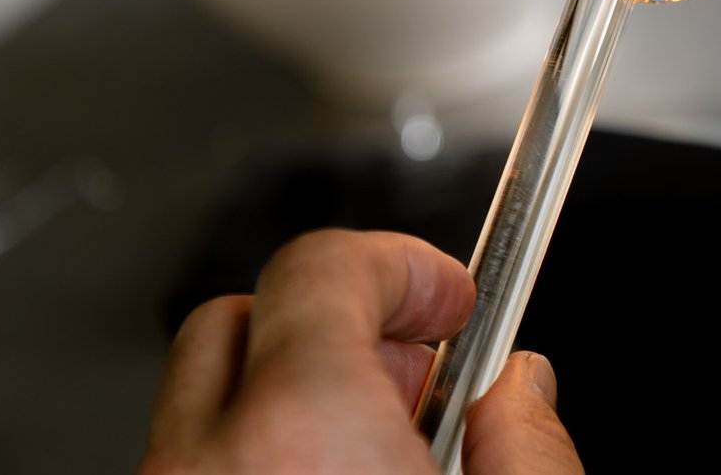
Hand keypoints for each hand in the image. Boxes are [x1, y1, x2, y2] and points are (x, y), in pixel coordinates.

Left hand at [138, 230, 583, 474]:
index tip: (447, 296)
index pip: (321, 268)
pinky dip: (249, 461)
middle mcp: (207, 467)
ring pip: (202, 405)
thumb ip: (529, 449)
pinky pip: (191, 465)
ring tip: (369, 450)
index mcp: (305, 437)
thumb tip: (522, 392)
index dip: (401, 265)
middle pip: (243, 318)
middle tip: (411, 372)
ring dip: (284, 402)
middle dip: (334, 326)